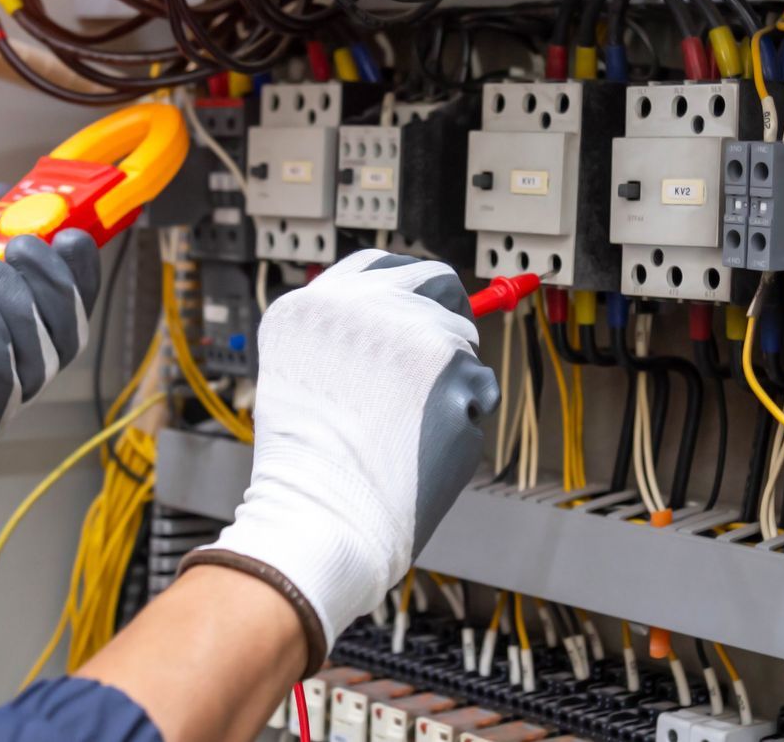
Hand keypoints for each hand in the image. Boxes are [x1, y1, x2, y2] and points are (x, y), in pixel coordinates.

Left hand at [0, 185, 100, 531]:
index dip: (80, 271)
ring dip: (16, 309)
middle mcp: (10, 366)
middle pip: (67, 335)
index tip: (72, 235)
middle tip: (18, 248)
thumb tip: (7, 194)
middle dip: (50, 285)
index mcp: (12, 325)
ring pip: (39, 363)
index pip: (69, 304)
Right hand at [182, 250, 498, 674]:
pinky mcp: (454, 370)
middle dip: (450, 316)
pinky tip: (428, 444)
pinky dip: (466, 416)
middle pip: (436, 283)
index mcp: (314, 305)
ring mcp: (410, 333)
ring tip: (409, 428)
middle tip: (444, 357)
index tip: (426, 300)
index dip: (410, 285)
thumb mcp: (303, 374)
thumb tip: (410, 316)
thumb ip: (348, 335)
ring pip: (463, 342)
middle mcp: (360, 306)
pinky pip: (480, 388)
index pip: (380, 265)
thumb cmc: (310, 467)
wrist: (324, 517)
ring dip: (452, 380)